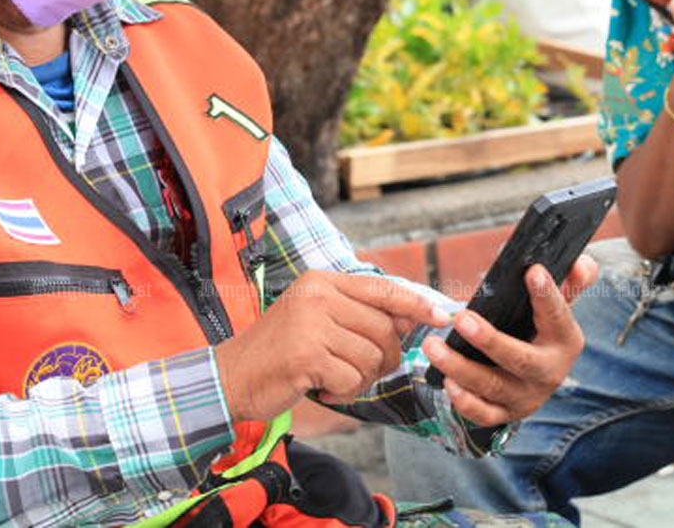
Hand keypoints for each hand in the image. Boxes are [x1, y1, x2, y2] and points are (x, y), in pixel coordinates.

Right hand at [213, 270, 450, 421]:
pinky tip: (321, 387)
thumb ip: (360, 314)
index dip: (416, 304)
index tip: (441, 316)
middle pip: (384, 327)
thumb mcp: (318, 318)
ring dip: (360, 377)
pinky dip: (344, 391)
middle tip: (361, 370)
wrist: (231, 376)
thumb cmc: (280, 350)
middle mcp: (318, 295)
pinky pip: (352, 378)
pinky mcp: (307, 355)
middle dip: (383, 357)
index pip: (383, 288)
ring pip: (371, 356)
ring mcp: (311, 324)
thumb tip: (415, 317)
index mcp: (322, 281)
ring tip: (333, 377)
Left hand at [422, 255, 597, 425]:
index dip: (546, 294)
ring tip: (432, 346)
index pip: (557, 315)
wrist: (540, 371)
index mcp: (565, 339)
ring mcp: (527, 396)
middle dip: (489, 340)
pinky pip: (484, 414)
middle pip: (520, 359)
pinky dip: (464, 402)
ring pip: (493, 386)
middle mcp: (549, 372)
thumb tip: (579, 265)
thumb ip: (573, 277)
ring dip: (460, 367)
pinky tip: (446, 381)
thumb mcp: (561, 300)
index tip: (532, 271)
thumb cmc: (542, 325)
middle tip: (461, 318)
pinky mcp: (506, 413)